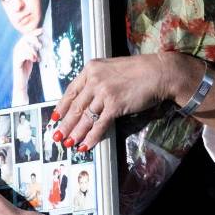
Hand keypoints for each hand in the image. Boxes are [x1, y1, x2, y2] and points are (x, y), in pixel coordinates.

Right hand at [11, 28, 43, 104]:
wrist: (21, 80)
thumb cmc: (27, 68)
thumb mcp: (33, 57)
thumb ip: (35, 50)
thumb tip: (42, 43)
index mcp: (21, 47)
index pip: (27, 36)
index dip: (34, 33)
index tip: (42, 30)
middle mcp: (17, 49)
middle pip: (25, 39)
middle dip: (34, 40)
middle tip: (40, 46)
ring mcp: (16, 54)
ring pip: (24, 46)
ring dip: (33, 51)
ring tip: (37, 58)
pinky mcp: (16, 60)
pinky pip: (23, 54)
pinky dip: (30, 56)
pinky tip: (34, 60)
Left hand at [52, 52, 197, 151]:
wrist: (158, 72)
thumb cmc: (139, 70)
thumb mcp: (112, 69)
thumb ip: (98, 80)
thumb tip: (88, 98)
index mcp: (91, 68)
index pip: (71, 90)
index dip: (61, 106)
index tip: (55, 117)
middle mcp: (94, 80)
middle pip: (75, 106)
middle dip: (65, 124)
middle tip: (57, 136)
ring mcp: (103, 92)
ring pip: (85, 117)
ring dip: (75, 133)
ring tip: (69, 143)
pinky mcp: (114, 105)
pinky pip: (99, 125)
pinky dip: (91, 137)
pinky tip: (86, 145)